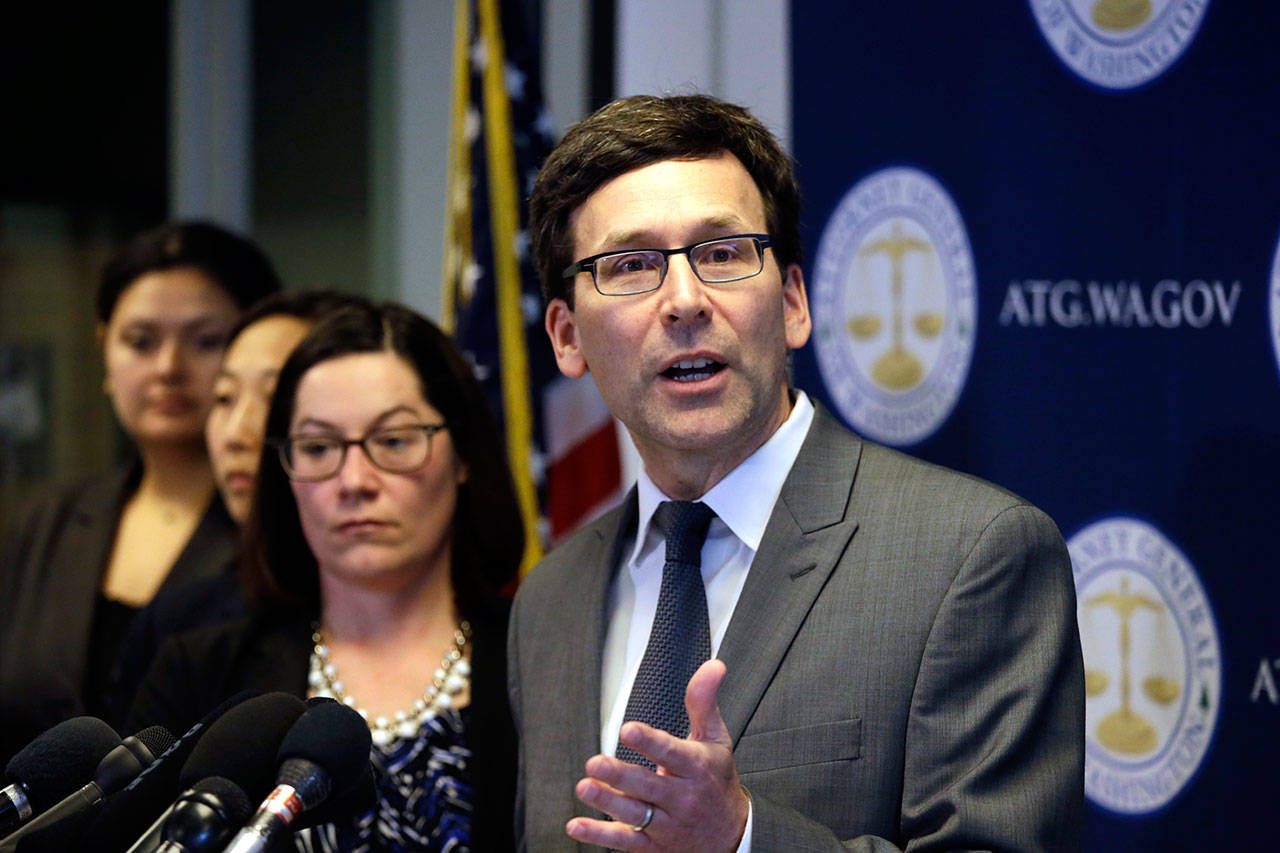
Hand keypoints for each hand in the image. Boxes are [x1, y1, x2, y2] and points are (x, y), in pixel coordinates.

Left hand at [567, 659, 749, 851]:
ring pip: (635, 814)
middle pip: (648, 786)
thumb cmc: (717, 780)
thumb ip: (704, 701)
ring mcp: (668, 825)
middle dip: (620, 775)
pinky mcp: (654, 847)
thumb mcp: (716, 738)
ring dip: (607, 802)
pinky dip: (600, 835)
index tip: (628, 729)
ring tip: (584, 787)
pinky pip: (626, 842)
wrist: (732, 836)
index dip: (650, 741)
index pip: (672, 753)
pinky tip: (576, 825)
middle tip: (594, 762)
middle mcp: (682, 798)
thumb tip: (713, 665)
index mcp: (696, 767)